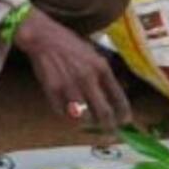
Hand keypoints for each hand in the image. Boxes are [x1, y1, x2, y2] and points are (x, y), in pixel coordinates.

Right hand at [13, 9, 130, 130]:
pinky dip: (67, 115)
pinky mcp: (53, 90)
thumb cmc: (70, 44)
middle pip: (103, 113)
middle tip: (110, 131)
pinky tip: (68, 110)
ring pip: (83, 117)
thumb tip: (115, 94)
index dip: (123, 113)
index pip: (118, 97)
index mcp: (101, 67)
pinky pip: (63, 113)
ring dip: (87, 121)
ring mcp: (69, 85)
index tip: (125, 121)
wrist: (43, 37)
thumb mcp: (93, 54)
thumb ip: (103, 74)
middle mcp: (87, 78)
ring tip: (88, 120)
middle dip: (109, 126)